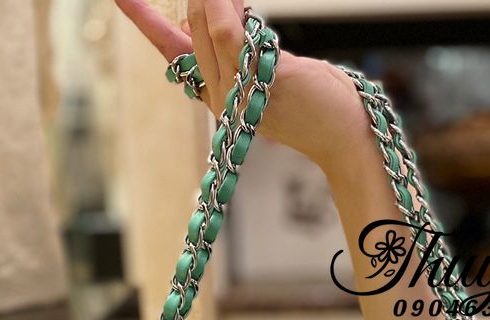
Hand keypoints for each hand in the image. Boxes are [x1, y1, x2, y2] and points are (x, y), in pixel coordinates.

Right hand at [115, 0, 373, 172]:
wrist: (345, 137)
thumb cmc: (315, 101)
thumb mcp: (269, 73)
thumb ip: (240, 49)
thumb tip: (214, 11)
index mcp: (216, 95)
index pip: (170, 50)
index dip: (145, 20)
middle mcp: (220, 99)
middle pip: (192, 29)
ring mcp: (238, 95)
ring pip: (209, 28)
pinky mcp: (261, 83)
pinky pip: (233, 36)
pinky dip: (227, 6)